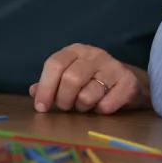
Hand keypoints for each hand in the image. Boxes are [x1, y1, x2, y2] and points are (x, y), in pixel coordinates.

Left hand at [28, 44, 148, 114]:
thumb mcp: (69, 77)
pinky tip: (102, 106)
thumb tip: (33, 91)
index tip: (41, 107)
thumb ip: (50, 84)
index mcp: (76, 50)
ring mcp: (113, 66)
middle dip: (64, 100)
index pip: (54, 63)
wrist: (128, 83)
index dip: (45, 87)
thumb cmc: (92, 80)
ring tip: (86, 105)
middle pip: (70, 79)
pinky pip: (106, 105)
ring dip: (83, 107)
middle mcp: (95, 54)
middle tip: (67, 107)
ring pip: (87, 95)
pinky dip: (100, 111)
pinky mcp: (128, 82)